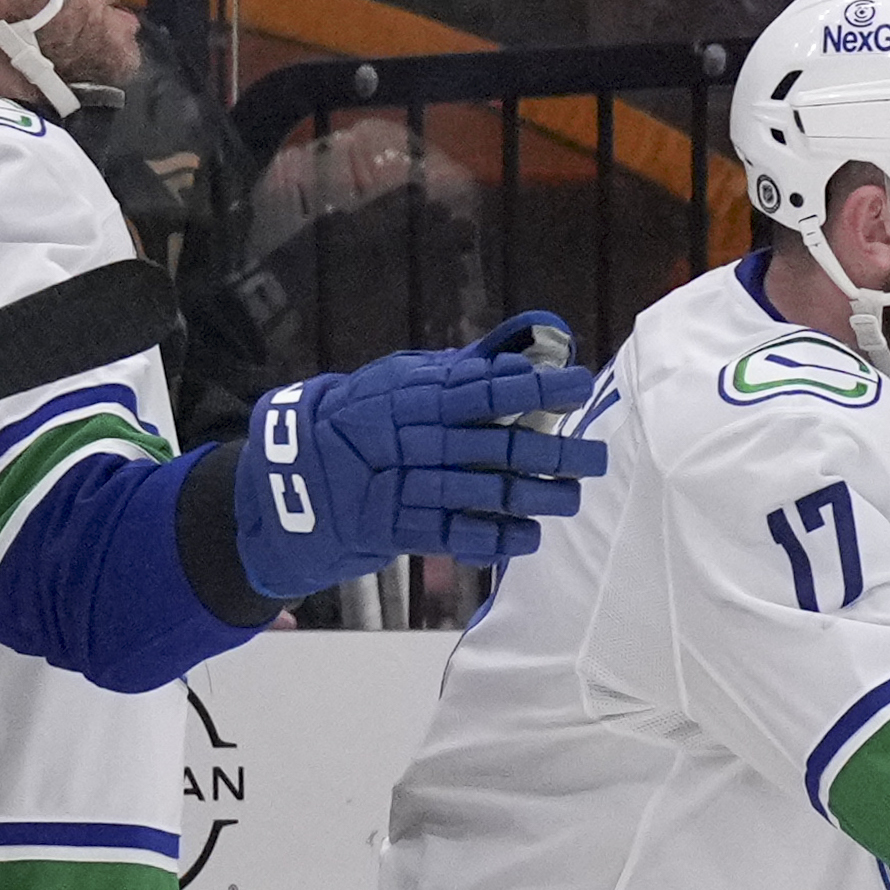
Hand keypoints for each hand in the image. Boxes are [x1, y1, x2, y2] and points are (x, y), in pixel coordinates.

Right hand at [235, 311, 605, 599]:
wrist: (295, 471)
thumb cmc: (366, 418)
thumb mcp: (402, 381)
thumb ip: (461, 371)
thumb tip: (525, 352)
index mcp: (412, 395)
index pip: (482, 389)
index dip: (533, 388)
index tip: (577, 385)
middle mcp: (410, 438)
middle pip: (493, 446)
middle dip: (552, 452)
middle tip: (595, 456)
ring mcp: (402, 485)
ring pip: (483, 492)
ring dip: (536, 497)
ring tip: (571, 496)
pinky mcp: (396, 527)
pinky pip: (455, 535)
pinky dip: (498, 537)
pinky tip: (530, 534)